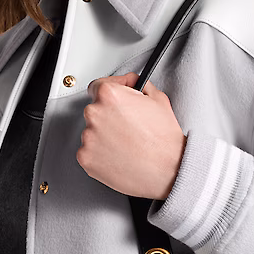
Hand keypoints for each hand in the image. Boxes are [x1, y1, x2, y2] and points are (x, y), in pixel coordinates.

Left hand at [76, 71, 185, 199]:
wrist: (168, 170)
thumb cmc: (164, 139)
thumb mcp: (158, 99)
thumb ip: (139, 85)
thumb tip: (131, 83)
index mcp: (109, 95)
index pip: (97, 86)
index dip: (110, 92)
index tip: (115, 98)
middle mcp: (94, 113)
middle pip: (95, 110)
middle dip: (109, 116)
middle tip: (127, 126)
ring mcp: (88, 137)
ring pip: (92, 132)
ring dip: (104, 136)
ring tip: (126, 144)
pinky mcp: (85, 158)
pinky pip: (89, 152)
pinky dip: (100, 154)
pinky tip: (119, 155)